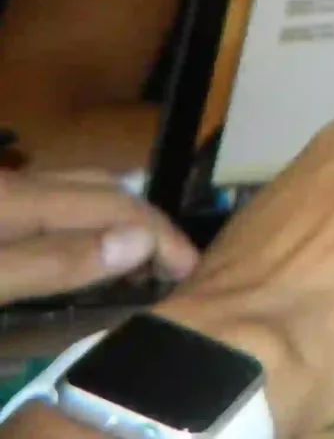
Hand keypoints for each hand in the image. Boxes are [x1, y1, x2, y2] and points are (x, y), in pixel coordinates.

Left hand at [0, 168, 194, 303]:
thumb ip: (53, 262)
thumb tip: (142, 241)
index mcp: (16, 196)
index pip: (111, 203)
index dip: (159, 234)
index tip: (192, 272)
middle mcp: (17, 183)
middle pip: (101, 188)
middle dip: (146, 224)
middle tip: (173, 269)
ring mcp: (4, 195)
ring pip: (78, 193)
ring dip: (120, 222)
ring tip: (141, 260)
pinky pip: (53, 206)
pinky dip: (87, 226)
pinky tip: (86, 250)